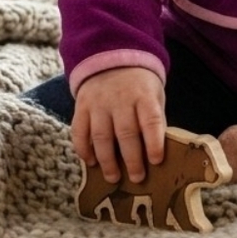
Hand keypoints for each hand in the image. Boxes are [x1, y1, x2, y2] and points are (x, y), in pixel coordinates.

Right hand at [72, 67, 166, 183]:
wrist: (111, 58)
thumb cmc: (139, 85)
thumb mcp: (154, 94)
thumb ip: (154, 119)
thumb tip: (155, 151)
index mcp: (144, 95)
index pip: (151, 120)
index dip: (154, 142)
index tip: (157, 161)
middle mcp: (120, 99)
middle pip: (126, 133)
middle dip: (132, 159)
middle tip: (137, 179)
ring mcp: (99, 103)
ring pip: (101, 136)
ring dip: (107, 160)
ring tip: (114, 178)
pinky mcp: (81, 106)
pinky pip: (79, 131)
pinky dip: (84, 149)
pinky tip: (91, 163)